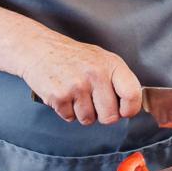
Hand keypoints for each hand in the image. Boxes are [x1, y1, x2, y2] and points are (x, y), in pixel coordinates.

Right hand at [19, 30, 142, 125]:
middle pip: (110, 116)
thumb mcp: (102, 59)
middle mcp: (96, 74)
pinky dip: (66, 111)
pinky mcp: (59, 96)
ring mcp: (77, 86)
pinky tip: (64, 95)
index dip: (130, 109)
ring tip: (76, 95)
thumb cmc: (73, 57)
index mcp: (111, 64)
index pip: (132, 94)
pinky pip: (70, 118)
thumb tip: (130, 106)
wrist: (39, 50)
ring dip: (82, 113)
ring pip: (89, 120)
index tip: (124, 111)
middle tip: (93, 101)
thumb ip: (118, 80)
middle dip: (102, 115)